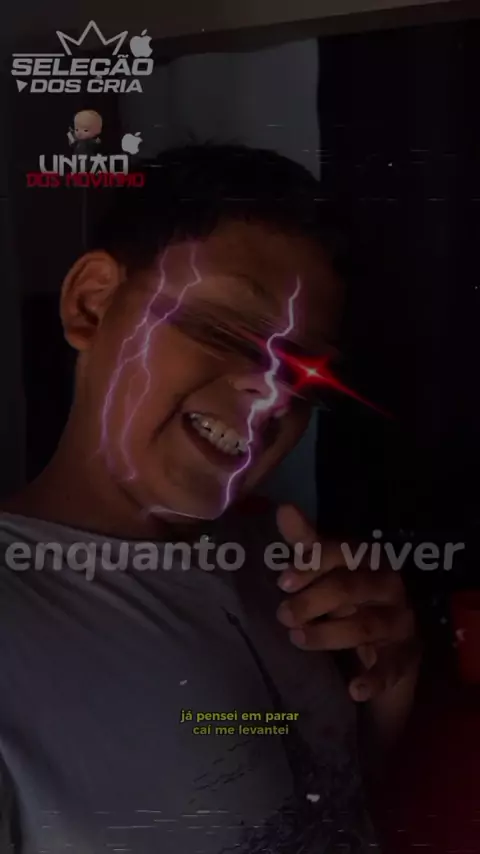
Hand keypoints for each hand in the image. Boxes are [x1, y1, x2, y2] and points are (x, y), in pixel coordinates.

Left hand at [275, 505, 419, 703]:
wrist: (388, 642)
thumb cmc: (349, 595)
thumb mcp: (327, 569)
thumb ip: (306, 543)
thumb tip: (284, 508)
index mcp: (368, 559)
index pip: (342, 554)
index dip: (312, 564)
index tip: (282, 581)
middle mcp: (389, 585)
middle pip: (352, 588)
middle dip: (314, 601)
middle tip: (283, 615)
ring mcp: (399, 622)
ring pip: (367, 626)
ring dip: (329, 634)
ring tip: (297, 640)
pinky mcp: (403, 657)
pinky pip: (389, 668)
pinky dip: (373, 679)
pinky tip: (353, 689)